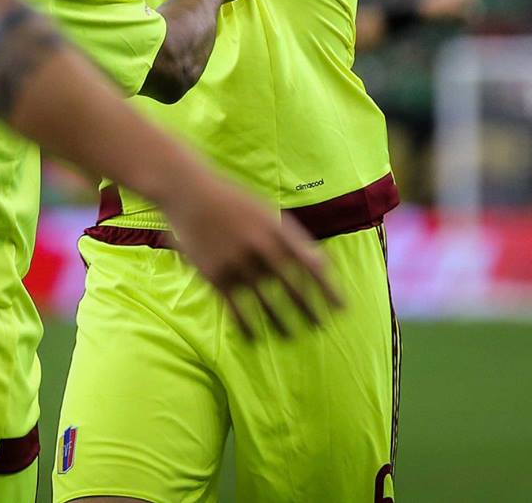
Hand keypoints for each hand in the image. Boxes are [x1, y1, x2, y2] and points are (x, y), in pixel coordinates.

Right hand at [158, 171, 342, 338]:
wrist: (189, 192)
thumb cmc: (232, 201)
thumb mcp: (266, 211)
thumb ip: (290, 238)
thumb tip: (320, 266)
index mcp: (278, 229)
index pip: (313, 265)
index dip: (329, 289)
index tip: (341, 308)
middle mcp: (261, 247)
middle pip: (294, 288)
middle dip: (310, 311)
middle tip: (320, 327)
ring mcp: (238, 263)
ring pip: (267, 304)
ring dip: (281, 324)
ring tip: (290, 337)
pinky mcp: (216, 276)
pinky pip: (237, 310)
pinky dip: (247, 327)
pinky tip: (254, 338)